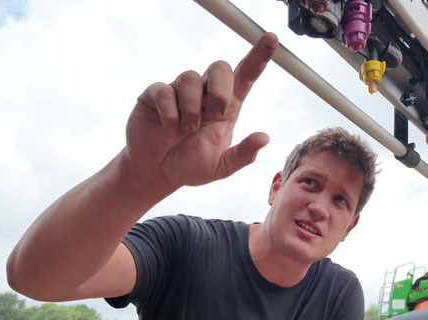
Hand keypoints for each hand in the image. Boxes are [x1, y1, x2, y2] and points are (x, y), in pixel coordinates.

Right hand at [123, 32, 277, 191]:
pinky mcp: (156, 95)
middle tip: (215, 114)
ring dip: (192, 108)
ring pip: (190, 77)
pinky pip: (165, 90)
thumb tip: (264, 138)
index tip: (271, 39)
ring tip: (187, 129)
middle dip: (221, 89)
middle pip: (220, 67)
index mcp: (226, 107)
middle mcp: (205, 93)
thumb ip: (242, 155)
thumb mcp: (220, 168)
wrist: (157, 172)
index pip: (246, 75)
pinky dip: (170, 112)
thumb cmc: (190, 165)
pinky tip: (169, 127)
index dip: (258, 56)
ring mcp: (180, 91)